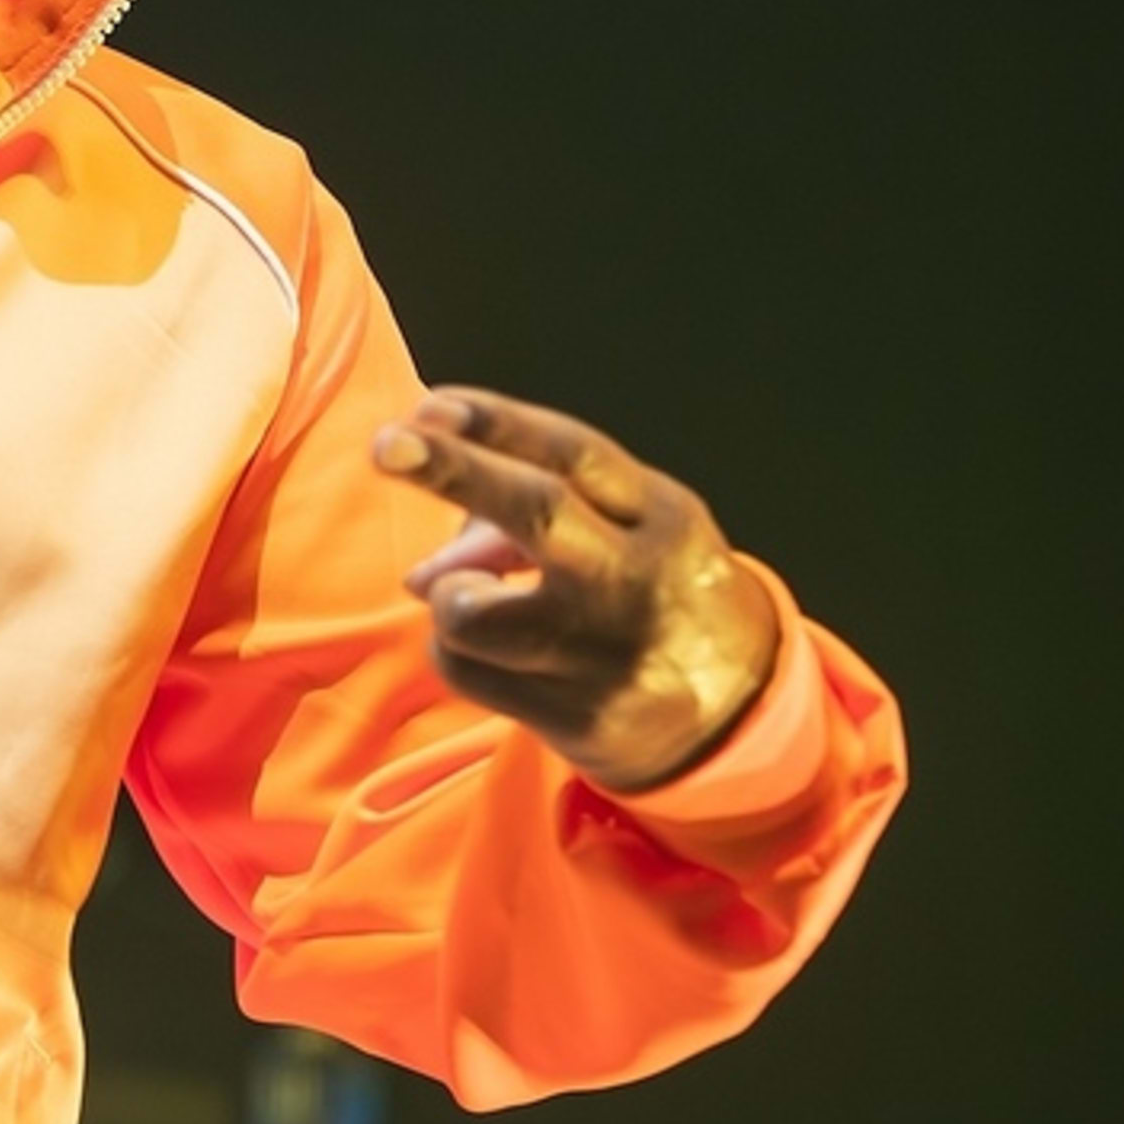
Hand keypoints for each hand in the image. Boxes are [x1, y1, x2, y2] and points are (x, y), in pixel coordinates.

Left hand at [370, 387, 781, 792]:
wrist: (738, 714)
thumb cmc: (652, 590)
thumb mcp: (630, 529)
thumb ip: (540, 506)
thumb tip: (426, 563)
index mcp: (660, 516)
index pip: (572, 453)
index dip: (495, 422)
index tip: (428, 406)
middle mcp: (634, 580)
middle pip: (535, 510)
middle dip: (452, 469)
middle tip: (385, 445)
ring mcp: (603, 654)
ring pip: (471, 610)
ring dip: (450, 595)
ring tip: (481, 599)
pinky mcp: (574, 717)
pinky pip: (462, 669)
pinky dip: (456, 650)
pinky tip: (496, 652)